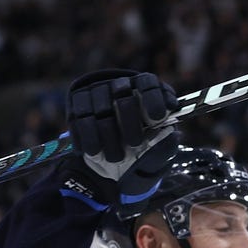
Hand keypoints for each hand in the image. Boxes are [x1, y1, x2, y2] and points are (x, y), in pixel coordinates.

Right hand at [62, 69, 180, 208]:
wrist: (114, 162)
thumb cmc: (144, 151)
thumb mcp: (159, 152)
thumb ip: (165, 143)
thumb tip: (168, 132)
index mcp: (146, 91)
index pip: (148, 84)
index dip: (153, 99)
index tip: (157, 118)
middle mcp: (121, 86)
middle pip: (123, 96)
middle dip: (130, 123)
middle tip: (135, 144)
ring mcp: (97, 93)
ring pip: (101, 110)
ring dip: (110, 139)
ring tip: (116, 159)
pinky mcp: (78, 105)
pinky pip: (81, 120)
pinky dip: (89, 140)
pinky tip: (96, 153)